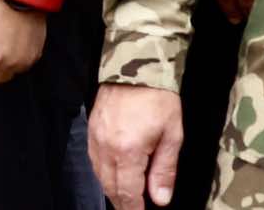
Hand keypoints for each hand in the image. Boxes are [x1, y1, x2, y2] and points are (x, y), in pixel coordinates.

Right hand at [89, 83, 182, 209]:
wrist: (134, 68)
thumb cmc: (159, 101)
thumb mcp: (172, 136)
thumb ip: (164, 170)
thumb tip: (160, 199)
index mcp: (128, 151)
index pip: (127, 191)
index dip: (133, 208)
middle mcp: (106, 147)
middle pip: (109, 185)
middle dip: (121, 202)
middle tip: (132, 209)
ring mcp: (95, 137)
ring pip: (98, 173)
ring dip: (110, 188)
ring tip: (124, 198)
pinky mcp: (90, 128)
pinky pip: (92, 158)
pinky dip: (102, 172)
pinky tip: (112, 175)